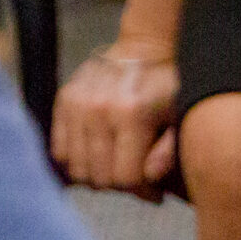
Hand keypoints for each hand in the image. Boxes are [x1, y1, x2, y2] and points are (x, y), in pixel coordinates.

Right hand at [52, 36, 180, 197]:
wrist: (145, 48)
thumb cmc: (167, 86)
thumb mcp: (180, 116)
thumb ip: (169, 151)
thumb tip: (150, 180)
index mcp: (132, 114)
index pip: (125, 178)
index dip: (142, 191)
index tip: (153, 192)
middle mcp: (100, 109)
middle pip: (98, 178)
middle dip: (119, 185)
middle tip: (134, 178)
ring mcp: (78, 104)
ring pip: (77, 169)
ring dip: (96, 175)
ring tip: (116, 165)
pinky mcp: (64, 100)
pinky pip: (60, 151)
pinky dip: (76, 160)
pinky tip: (97, 153)